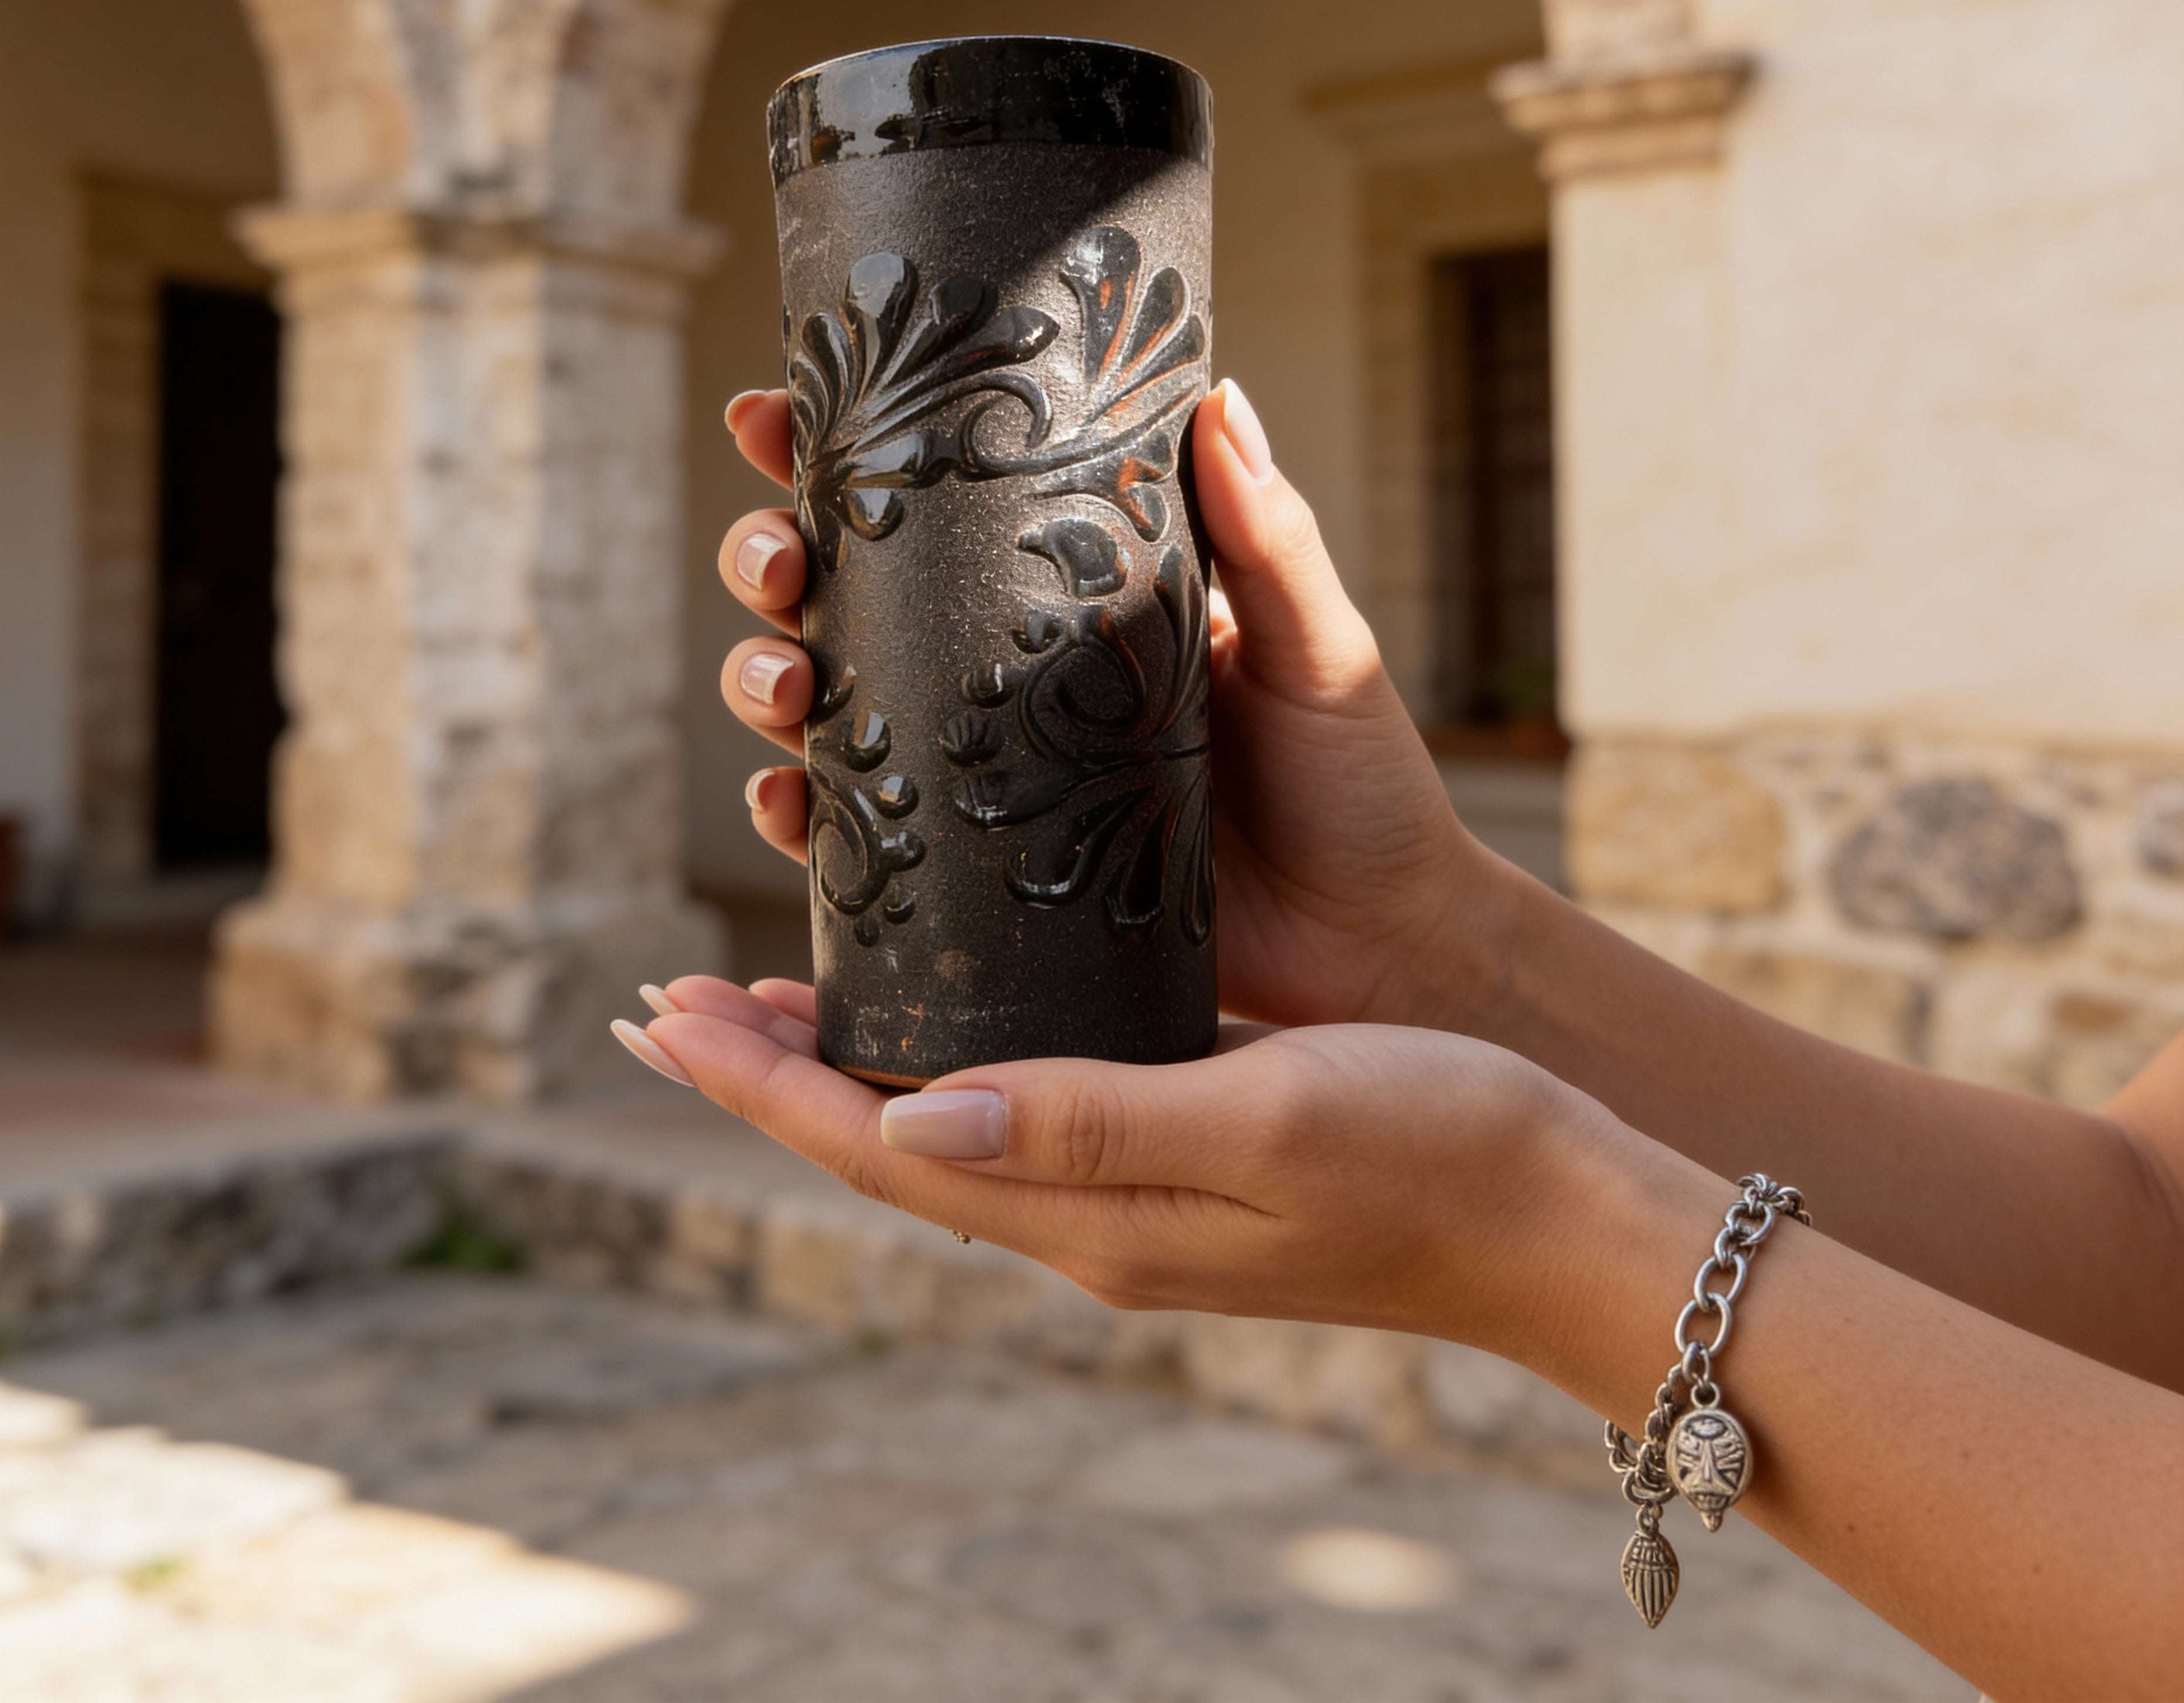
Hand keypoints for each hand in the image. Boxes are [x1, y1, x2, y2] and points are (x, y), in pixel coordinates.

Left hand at [631, 973, 1624, 1356]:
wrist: (1566, 1216)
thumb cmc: (1438, 1147)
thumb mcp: (1263, 1118)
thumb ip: (1090, 1122)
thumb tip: (917, 1119)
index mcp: (1097, 1216)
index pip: (880, 1150)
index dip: (763, 1084)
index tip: (665, 1018)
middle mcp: (1095, 1222)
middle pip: (885, 1147)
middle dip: (769, 1077)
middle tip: (667, 1009)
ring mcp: (1136, 1202)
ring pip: (941, 1135)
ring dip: (841, 1077)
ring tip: (759, 1011)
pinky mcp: (1181, 1160)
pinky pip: (1014, 1121)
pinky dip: (938, 1074)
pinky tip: (931, 1033)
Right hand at [714, 378, 1503, 1032]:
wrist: (1374, 947)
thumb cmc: (1357, 785)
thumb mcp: (1318, 648)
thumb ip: (1271, 537)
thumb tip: (1225, 397)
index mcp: (1072, 591)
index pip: (934, 500)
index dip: (830, 450)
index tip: (767, 411)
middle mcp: (1005, 671)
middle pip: (840, 593)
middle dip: (770, 559)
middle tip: (778, 560)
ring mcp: (982, 770)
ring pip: (825, 705)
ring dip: (765, 680)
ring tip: (784, 681)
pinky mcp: (977, 873)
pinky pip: (856, 839)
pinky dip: (797, 816)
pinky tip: (786, 801)